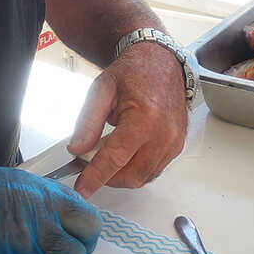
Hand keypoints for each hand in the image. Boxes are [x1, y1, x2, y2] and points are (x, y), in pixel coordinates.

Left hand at [68, 42, 187, 197]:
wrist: (161, 63)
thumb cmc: (133, 72)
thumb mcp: (101, 90)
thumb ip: (87, 122)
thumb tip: (77, 149)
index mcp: (144, 118)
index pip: (115, 158)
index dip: (95, 177)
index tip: (81, 190)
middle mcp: (164, 133)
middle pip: (130, 175)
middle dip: (106, 177)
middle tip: (89, 162)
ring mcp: (173, 142)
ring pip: (142, 178)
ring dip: (120, 175)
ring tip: (107, 154)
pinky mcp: (176, 147)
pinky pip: (153, 171)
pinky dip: (134, 170)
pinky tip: (124, 155)